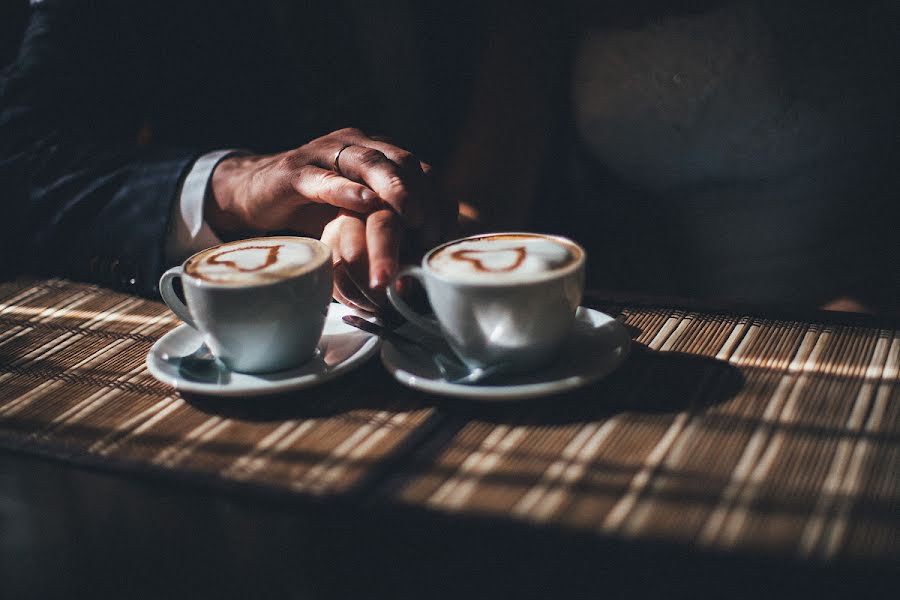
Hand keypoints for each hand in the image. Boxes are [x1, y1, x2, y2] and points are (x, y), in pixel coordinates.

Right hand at [208, 128, 456, 306]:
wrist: (255, 193)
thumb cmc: (315, 208)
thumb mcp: (359, 214)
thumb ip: (390, 221)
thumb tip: (430, 253)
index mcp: (376, 153)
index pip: (418, 168)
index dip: (435, 196)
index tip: (444, 230)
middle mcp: (355, 146)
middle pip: (399, 160)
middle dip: (420, 192)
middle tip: (432, 224)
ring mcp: (324, 154)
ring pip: (367, 162)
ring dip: (393, 188)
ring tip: (411, 213)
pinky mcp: (295, 171)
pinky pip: (325, 178)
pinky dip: (347, 189)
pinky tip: (366, 202)